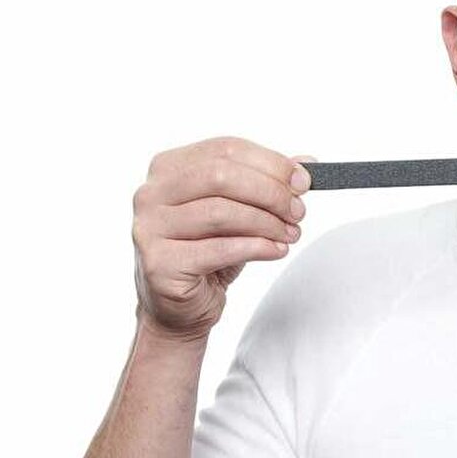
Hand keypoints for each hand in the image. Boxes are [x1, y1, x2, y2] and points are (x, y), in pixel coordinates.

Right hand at [133, 138, 312, 340]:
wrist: (179, 309)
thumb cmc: (206, 255)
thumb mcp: (238, 212)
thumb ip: (266, 183)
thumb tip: (307, 161)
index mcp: (167, 168)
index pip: (225, 149)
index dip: (271, 163)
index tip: (302, 181)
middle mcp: (151, 194)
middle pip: (222, 176)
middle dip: (270, 192)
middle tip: (297, 211)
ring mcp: (149, 228)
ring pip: (221, 211)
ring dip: (266, 222)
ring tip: (288, 234)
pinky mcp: (159, 263)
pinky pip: (219, 249)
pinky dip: (257, 247)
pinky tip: (275, 250)